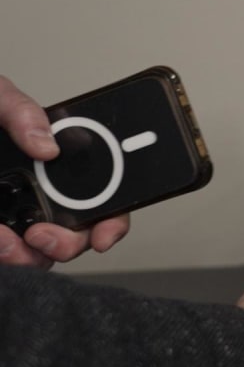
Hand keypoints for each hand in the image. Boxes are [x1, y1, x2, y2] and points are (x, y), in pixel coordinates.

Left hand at [0, 75, 130, 267]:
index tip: (102, 235)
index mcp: (50, 162)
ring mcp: (8, 219)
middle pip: (74, 235)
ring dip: (26, 255)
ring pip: (36, 256)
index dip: (110, 221)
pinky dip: (3, 253)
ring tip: (6, 242)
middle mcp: (35, 195)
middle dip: (67, 244)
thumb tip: (48, 144)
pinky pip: (5, 254)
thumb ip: (20, 110)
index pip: (99, 196)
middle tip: (43, 236)